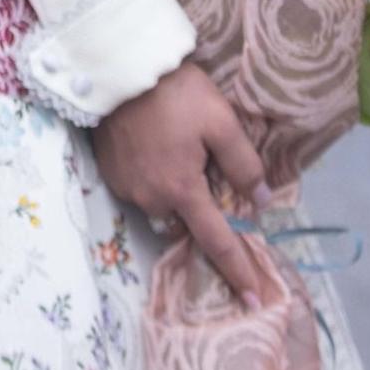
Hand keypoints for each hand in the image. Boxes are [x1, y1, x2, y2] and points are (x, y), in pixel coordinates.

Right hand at [90, 59, 270, 306]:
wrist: (119, 68)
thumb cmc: (175, 92)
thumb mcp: (220, 120)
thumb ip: (243, 163)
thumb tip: (260, 200)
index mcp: (183, 189)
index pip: (217, 241)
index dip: (238, 271)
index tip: (254, 301)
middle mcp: (152, 198)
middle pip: (185, 222)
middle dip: (199, 212)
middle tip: (205, 176)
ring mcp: (127, 187)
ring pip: (161, 207)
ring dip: (174, 194)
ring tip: (177, 157)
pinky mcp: (110, 173)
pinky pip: (140, 190)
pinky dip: (152, 180)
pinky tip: (154, 150)